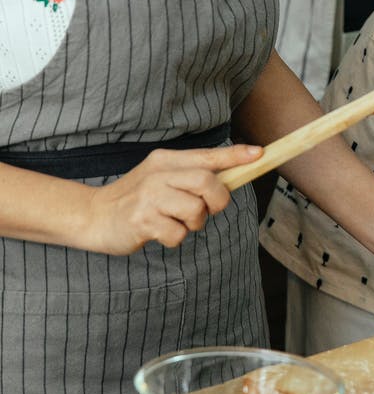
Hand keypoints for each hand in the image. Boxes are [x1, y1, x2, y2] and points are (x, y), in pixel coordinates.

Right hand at [85, 144, 262, 253]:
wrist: (93, 216)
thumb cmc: (136, 199)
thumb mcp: (161, 177)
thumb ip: (191, 175)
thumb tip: (232, 176)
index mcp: (166, 160)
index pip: (207, 156)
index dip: (236, 156)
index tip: (259, 155)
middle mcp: (158, 174)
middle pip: (207, 182)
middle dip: (217, 200)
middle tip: (209, 209)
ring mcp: (148, 197)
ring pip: (195, 210)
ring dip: (193, 223)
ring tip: (176, 221)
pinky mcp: (141, 221)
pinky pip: (178, 234)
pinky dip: (175, 239)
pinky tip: (159, 233)